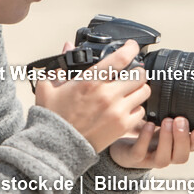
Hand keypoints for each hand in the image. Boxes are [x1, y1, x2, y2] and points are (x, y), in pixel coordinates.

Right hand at [35, 40, 151, 152]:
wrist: (57, 146)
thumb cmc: (54, 117)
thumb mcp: (49, 87)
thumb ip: (60, 65)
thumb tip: (68, 46)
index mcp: (90, 81)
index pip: (121, 58)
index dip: (131, 49)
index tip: (132, 47)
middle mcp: (107, 94)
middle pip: (139, 74)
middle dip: (137, 71)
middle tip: (132, 72)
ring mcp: (117, 111)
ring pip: (144, 91)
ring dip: (139, 89)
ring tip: (130, 90)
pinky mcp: (122, 126)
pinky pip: (141, 112)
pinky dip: (136, 108)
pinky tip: (126, 108)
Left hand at [109, 116, 193, 168]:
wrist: (120, 148)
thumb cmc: (146, 133)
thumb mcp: (161, 122)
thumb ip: (173, 112)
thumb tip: (180, 87)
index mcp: (176, 147)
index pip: (192, 148)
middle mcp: (166, 156)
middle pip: (181, 156)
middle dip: (182, 138)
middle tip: (180, 120)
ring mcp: (150, 158)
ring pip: (163, 158)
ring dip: (167, 139)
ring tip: (166, 121)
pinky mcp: (133, 158)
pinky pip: (140, 152)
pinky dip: (145, 139)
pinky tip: (148, 124)